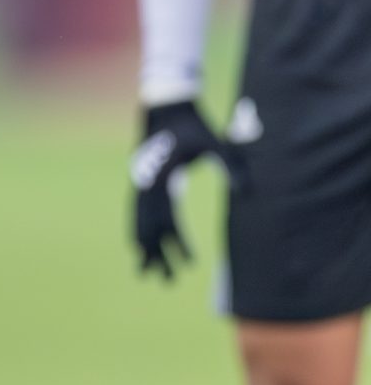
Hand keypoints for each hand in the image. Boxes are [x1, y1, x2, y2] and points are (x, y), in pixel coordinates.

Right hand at [130, 100, 247, 279]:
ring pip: (140, 221)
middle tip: (164, 281)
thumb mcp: (215, 143)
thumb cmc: (193, 124)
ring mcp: (141, 180)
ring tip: (144, 271)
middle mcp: (148, 183)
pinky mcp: (142, 178)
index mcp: (163, 177)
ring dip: (143, 246)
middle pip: (149, 226)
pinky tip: (138, 243)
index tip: (190, 264)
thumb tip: (246, 192)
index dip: (179, 243)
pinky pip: (138, 210)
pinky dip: (138, 229)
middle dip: (156, 254)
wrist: (165, 103)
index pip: (170, 219)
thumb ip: (230, 165)